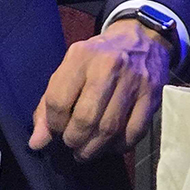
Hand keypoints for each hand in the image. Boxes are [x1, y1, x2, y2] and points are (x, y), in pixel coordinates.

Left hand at [28, 18, 170, 160]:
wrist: (140, 38)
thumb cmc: (98, 57)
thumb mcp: (70, 68)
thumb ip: (49, 103)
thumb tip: (37, 142)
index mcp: (81, 56)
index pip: (59, 100)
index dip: (53, 124)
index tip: (56, 130)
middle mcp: (108, 66)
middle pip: (86, 118)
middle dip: (74, 140)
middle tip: (71, 145)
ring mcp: (133, 81)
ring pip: (110, 129)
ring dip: (94, 148)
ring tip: (86, 151)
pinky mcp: (152, 95)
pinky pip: (134, 132)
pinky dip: (119, 146)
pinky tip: (110, 145)